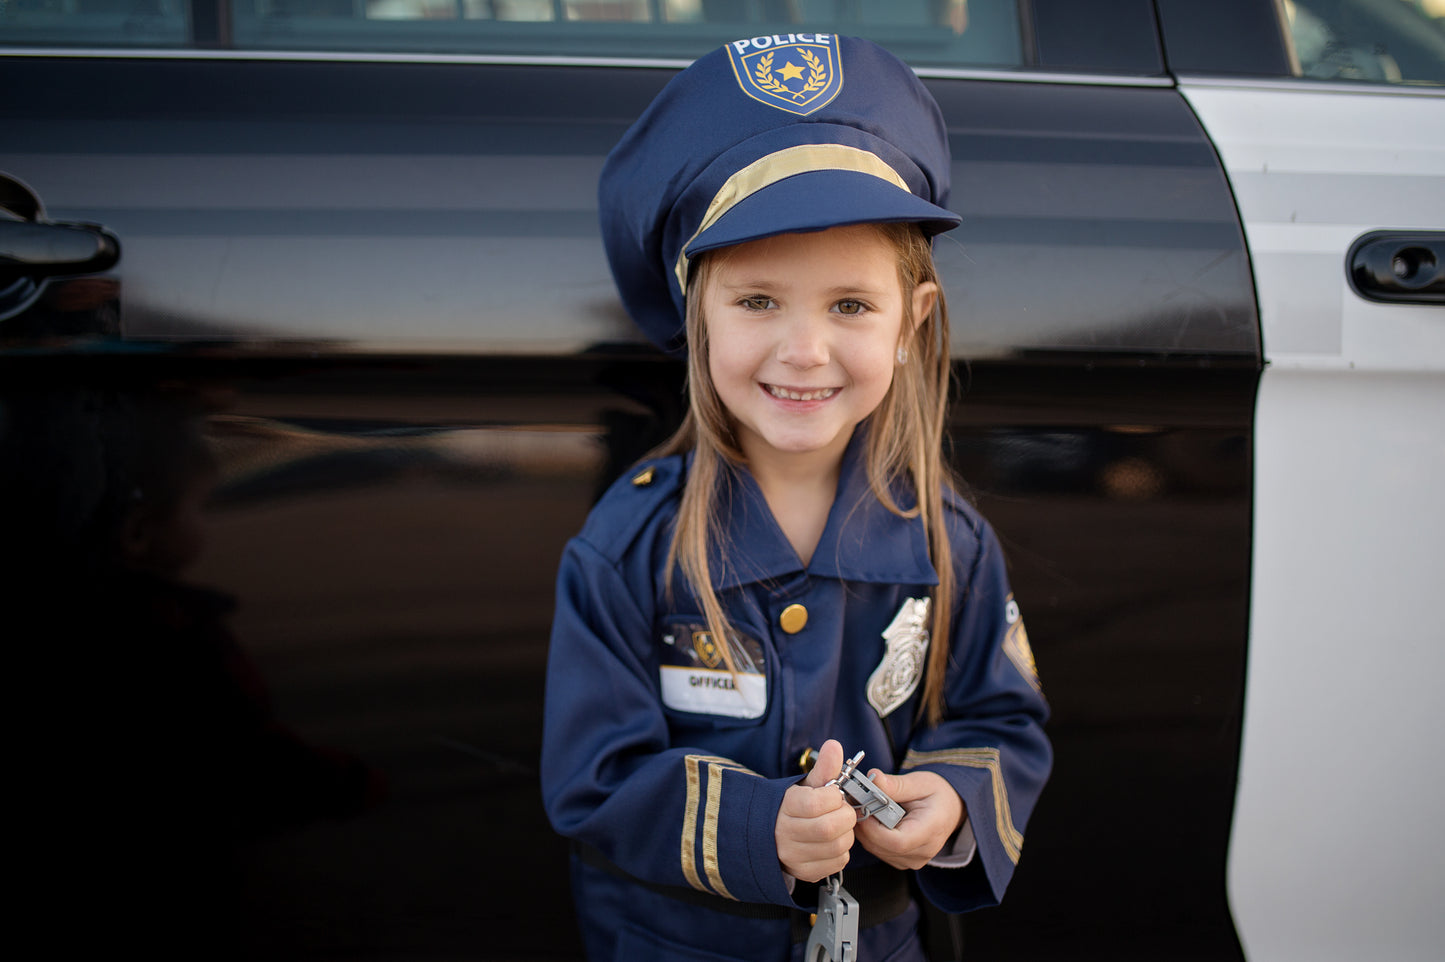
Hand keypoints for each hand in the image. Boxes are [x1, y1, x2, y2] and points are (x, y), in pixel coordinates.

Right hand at [775, 739, 855, 882]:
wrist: (772, 833)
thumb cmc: (794, 807)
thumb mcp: (807, 785)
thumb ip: (824, 768)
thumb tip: (834, 746)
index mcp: (784, 807)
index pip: (816, 804)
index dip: (833, 797)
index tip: (833, 794)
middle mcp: (785, 834)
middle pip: (829, 828)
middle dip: (845, 816)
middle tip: (841, 810)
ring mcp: (794, 857)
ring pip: (837, 847)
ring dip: (846, 833)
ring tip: (838, 824)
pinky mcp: (805, 872)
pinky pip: (837, 862)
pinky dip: (843, 850)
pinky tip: (833, 841)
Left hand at [854, 769, 964, 870]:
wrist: (949, 809)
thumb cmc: (937, 795)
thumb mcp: (920, 782)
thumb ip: (896, 784)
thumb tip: (873, 778)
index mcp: (930, 831)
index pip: (896, 842)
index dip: (873, 828)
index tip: (861, 808)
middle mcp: (923, 851)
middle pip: (882, 847)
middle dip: (865, 825)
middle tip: (857, 803)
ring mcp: (913, 860)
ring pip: (876, 850)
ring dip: (865, 830)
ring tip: (866, 808)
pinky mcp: (904, 860)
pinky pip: (879, 851)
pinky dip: (871, 836)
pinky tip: (873, 819)